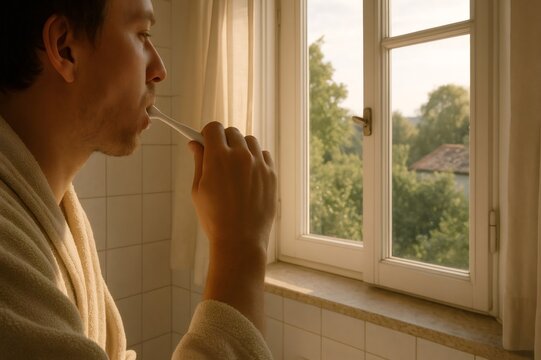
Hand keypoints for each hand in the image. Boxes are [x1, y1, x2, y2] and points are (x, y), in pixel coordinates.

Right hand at [189, 122, 276, 254]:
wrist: (240, 240)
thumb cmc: (214, 218)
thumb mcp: (198, 189)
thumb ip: (199, 162)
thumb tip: (195, 144)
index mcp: (218, 157)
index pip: (214, 128)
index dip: (208, 133)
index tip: (207, 141)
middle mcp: (241, 156)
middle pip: (232, 132)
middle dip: (224, 141)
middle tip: (220, 158)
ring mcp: (259, 164)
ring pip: (250, 142)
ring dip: (242, 148)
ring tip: (236, 168)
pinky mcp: (271, 175)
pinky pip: (264, 155)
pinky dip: (257, 159)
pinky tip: (249, 175)